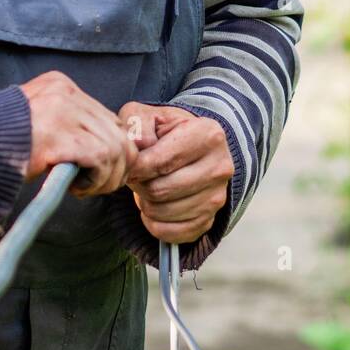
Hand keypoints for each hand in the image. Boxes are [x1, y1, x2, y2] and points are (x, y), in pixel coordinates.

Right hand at [20, 71, 138, 196]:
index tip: (95, 171)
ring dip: (106, 177)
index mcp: (60, 84)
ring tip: (83, 188)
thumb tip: (104, 147)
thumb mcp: (36, 121)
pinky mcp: (63, 136)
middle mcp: (66, 93)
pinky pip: (102, 158)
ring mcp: (65, 112)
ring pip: (116, 147)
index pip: (106, 117)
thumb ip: (66, 125)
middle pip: (117, 132)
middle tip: (94, 185)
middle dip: (114, 165)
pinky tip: (77, 188)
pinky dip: (97, 180)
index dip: (109, 148)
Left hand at [116, 102, 232, 244]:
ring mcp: (217, 197)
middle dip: (139, 185)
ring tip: (148, 186)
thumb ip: (135, 125)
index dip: (136, 168)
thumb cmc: (165, 130)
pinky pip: (171, 233)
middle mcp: (220, 167)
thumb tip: (134, 148)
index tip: (129, 165)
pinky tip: (154, 206)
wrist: (192, 147)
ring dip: (145, 203)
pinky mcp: (210, 220)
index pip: (161, 162)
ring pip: (162, 213)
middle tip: (138, 176)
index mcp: (208, 135)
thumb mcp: (146, 115)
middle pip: (160, 190)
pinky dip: (154, 223)